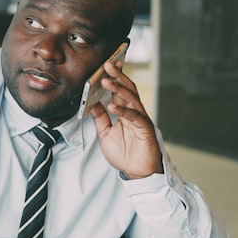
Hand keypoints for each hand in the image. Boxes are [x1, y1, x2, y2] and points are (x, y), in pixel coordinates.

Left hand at [88, 60, 163, 178]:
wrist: (137, 172)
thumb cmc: (124, 155)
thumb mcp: (105, 134)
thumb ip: (100, 118)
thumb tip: (92, 103)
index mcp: (125, 112)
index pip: (119, 91)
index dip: (114, 78)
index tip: (106, 66)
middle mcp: (134, 112)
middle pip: (127, 89)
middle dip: (117, 76)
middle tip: (107, 65)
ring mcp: (140, 119)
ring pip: (131, 98)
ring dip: (118, 89)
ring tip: (106, 81)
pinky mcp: (145, 128)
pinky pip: (134, 116)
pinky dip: (123, 110)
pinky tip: (112, 105)